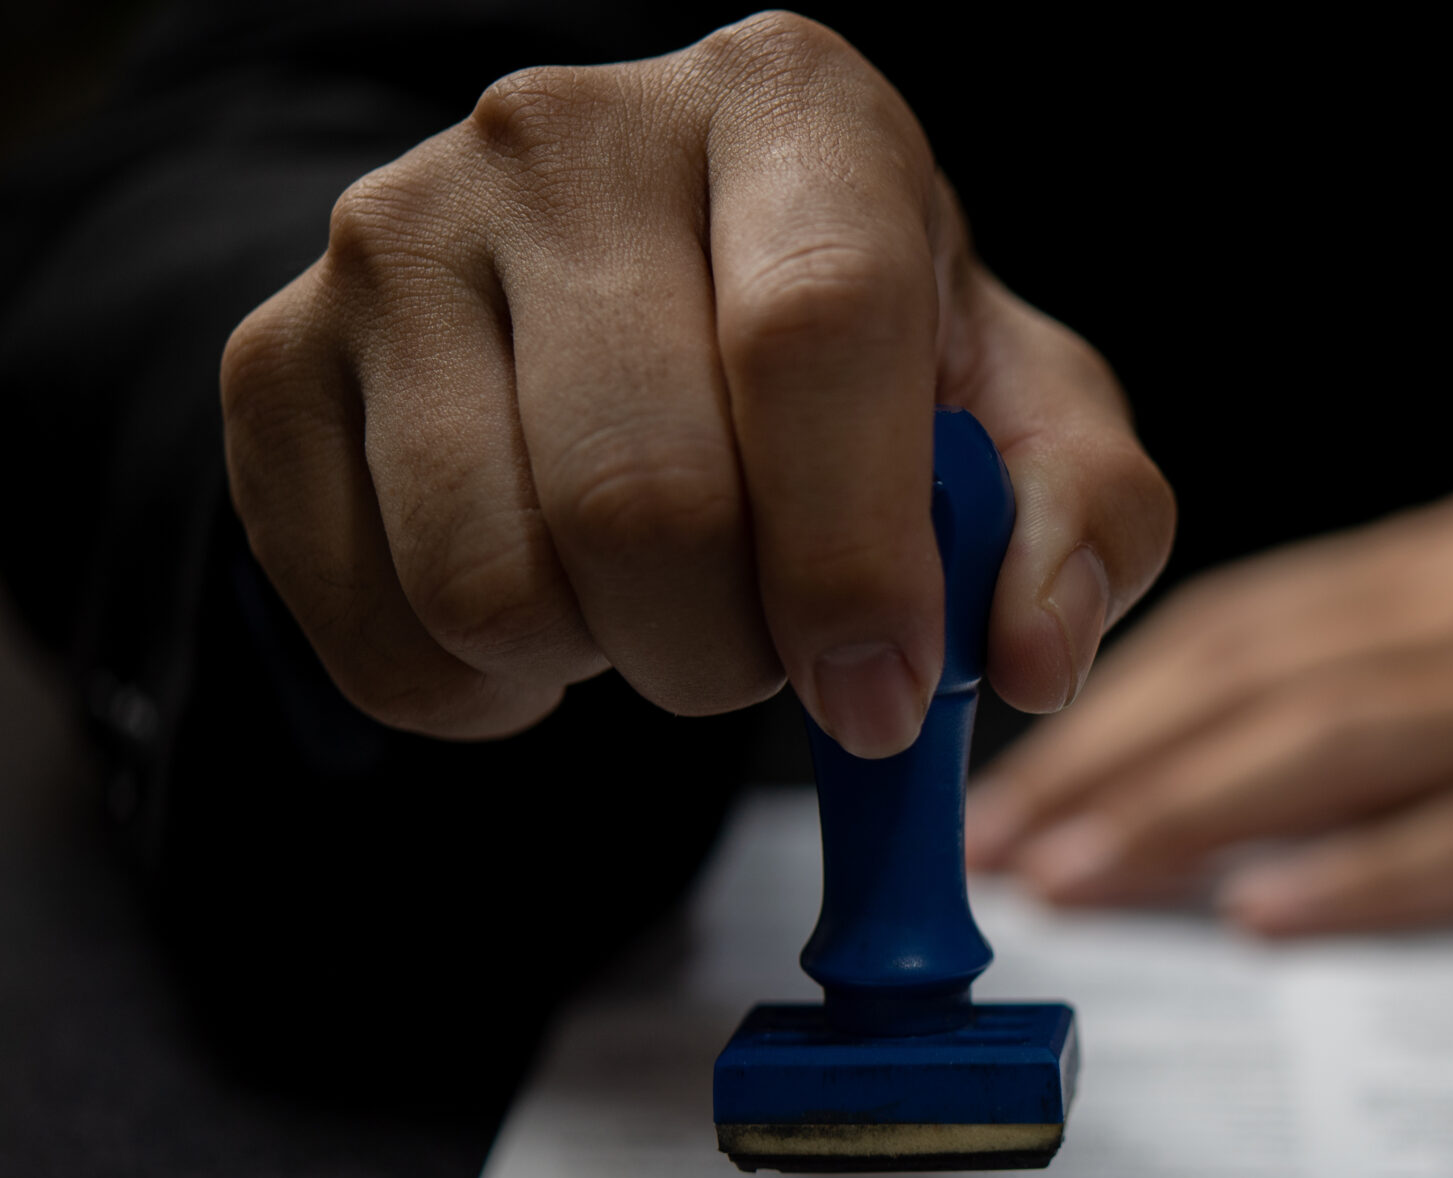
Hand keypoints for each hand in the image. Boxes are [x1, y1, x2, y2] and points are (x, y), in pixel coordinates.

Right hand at [220, 11, 1171, 753]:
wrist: (649, 302)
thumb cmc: (861, 368)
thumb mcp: (1018, 413)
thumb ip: (1080, 519)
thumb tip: (1029, 656)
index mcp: (789, 109)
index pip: (814, 333)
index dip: (854, 559)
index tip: (883, 694)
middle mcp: (569, 135)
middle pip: (643, 495)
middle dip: (733, 652)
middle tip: (773, 650)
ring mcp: (395, 236)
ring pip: (495, 586)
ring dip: (610, 668)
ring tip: (661, 602)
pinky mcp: (276, 358)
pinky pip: (377, 634)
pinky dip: (486, 696)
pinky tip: (554, 615)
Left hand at [967, 487, 1452, 933]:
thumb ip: (1406, 652)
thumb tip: (1234, 731)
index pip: (1248, 623)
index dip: (1112, 701)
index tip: (1009, 776)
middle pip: (1268, 682)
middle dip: (1112, 763)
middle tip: (994, 848)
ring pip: (1350, 748)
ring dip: (1194, 813)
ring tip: (1078, 878)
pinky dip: (1376, 877)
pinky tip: (1275, 916)